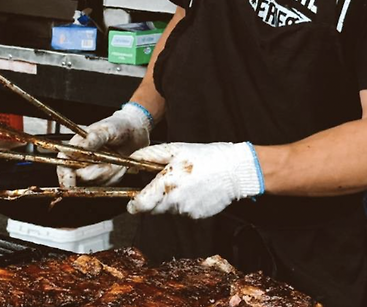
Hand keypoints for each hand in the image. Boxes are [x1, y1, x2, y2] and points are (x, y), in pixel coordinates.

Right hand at [57, 103, 151, 187]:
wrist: (134, 131)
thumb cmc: (118, 126)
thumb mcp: (107, 129)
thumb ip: (94, 138)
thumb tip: (81, 145)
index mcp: (76, 146)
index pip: (63, 165)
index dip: (65, 177)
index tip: (71, 183)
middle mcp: (81, 160)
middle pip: (79, 178)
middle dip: (96, 173)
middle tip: (110, 165)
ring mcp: (91, 169)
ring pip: (95, 183)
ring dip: (109, 174)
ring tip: (117, 159)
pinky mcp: (103, 177)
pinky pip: (107, 185)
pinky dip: (116, 176)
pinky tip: (120, 165)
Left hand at [126, 142, 263, 218]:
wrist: (235, 171)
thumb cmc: (206, 157)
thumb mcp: (175, 149)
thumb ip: (149, 155)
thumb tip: (131, 160)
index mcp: (167, 185)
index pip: (140, 206)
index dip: (133, 204)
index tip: (132, 200)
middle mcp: (175, 202)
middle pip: (152, 209)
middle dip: (152, 199)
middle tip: (162, 183)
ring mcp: (187, 212)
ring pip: (168, 210)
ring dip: (169, 200)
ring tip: (183, 183)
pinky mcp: (197, 216)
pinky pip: (182, 212)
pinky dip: (183, 204)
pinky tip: (193, 190)